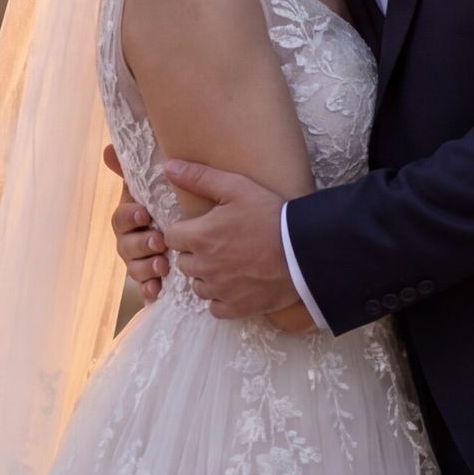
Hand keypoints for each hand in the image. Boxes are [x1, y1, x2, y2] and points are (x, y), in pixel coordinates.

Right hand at [105, 144, 166, 302]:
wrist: (194, 231)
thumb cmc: (167, 204)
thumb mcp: (152, 186)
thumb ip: (131, 170)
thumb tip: (108, 148)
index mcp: (130, 217)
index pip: (121, 218)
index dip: (130, 217)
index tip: (144, 214)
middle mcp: (130, 240)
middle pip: (126, 246)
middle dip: (141, 244)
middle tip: (158, 241)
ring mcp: (139, 261)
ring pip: (134, 268)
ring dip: (146, 267)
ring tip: (162, 265)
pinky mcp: (152, 279)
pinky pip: (145, 288)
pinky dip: (149, 289)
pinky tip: (156, 290)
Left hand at [158, 159, 309, 321]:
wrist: (305, 251)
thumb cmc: (271, 215)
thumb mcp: (237, 187)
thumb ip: (199, 177)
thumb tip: (168, 167)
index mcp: (200, 237)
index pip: (172, 237)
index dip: (187, 230)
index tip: (205, 227)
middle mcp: (204, 267)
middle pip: (183, 262)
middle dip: (196, 252)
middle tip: (221, 243)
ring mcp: (220, 289)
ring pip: (197, 285)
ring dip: (207, 276)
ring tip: (230, 263)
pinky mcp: (236, 307)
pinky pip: (215, 307)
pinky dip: (222, 298)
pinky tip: (237, 284)